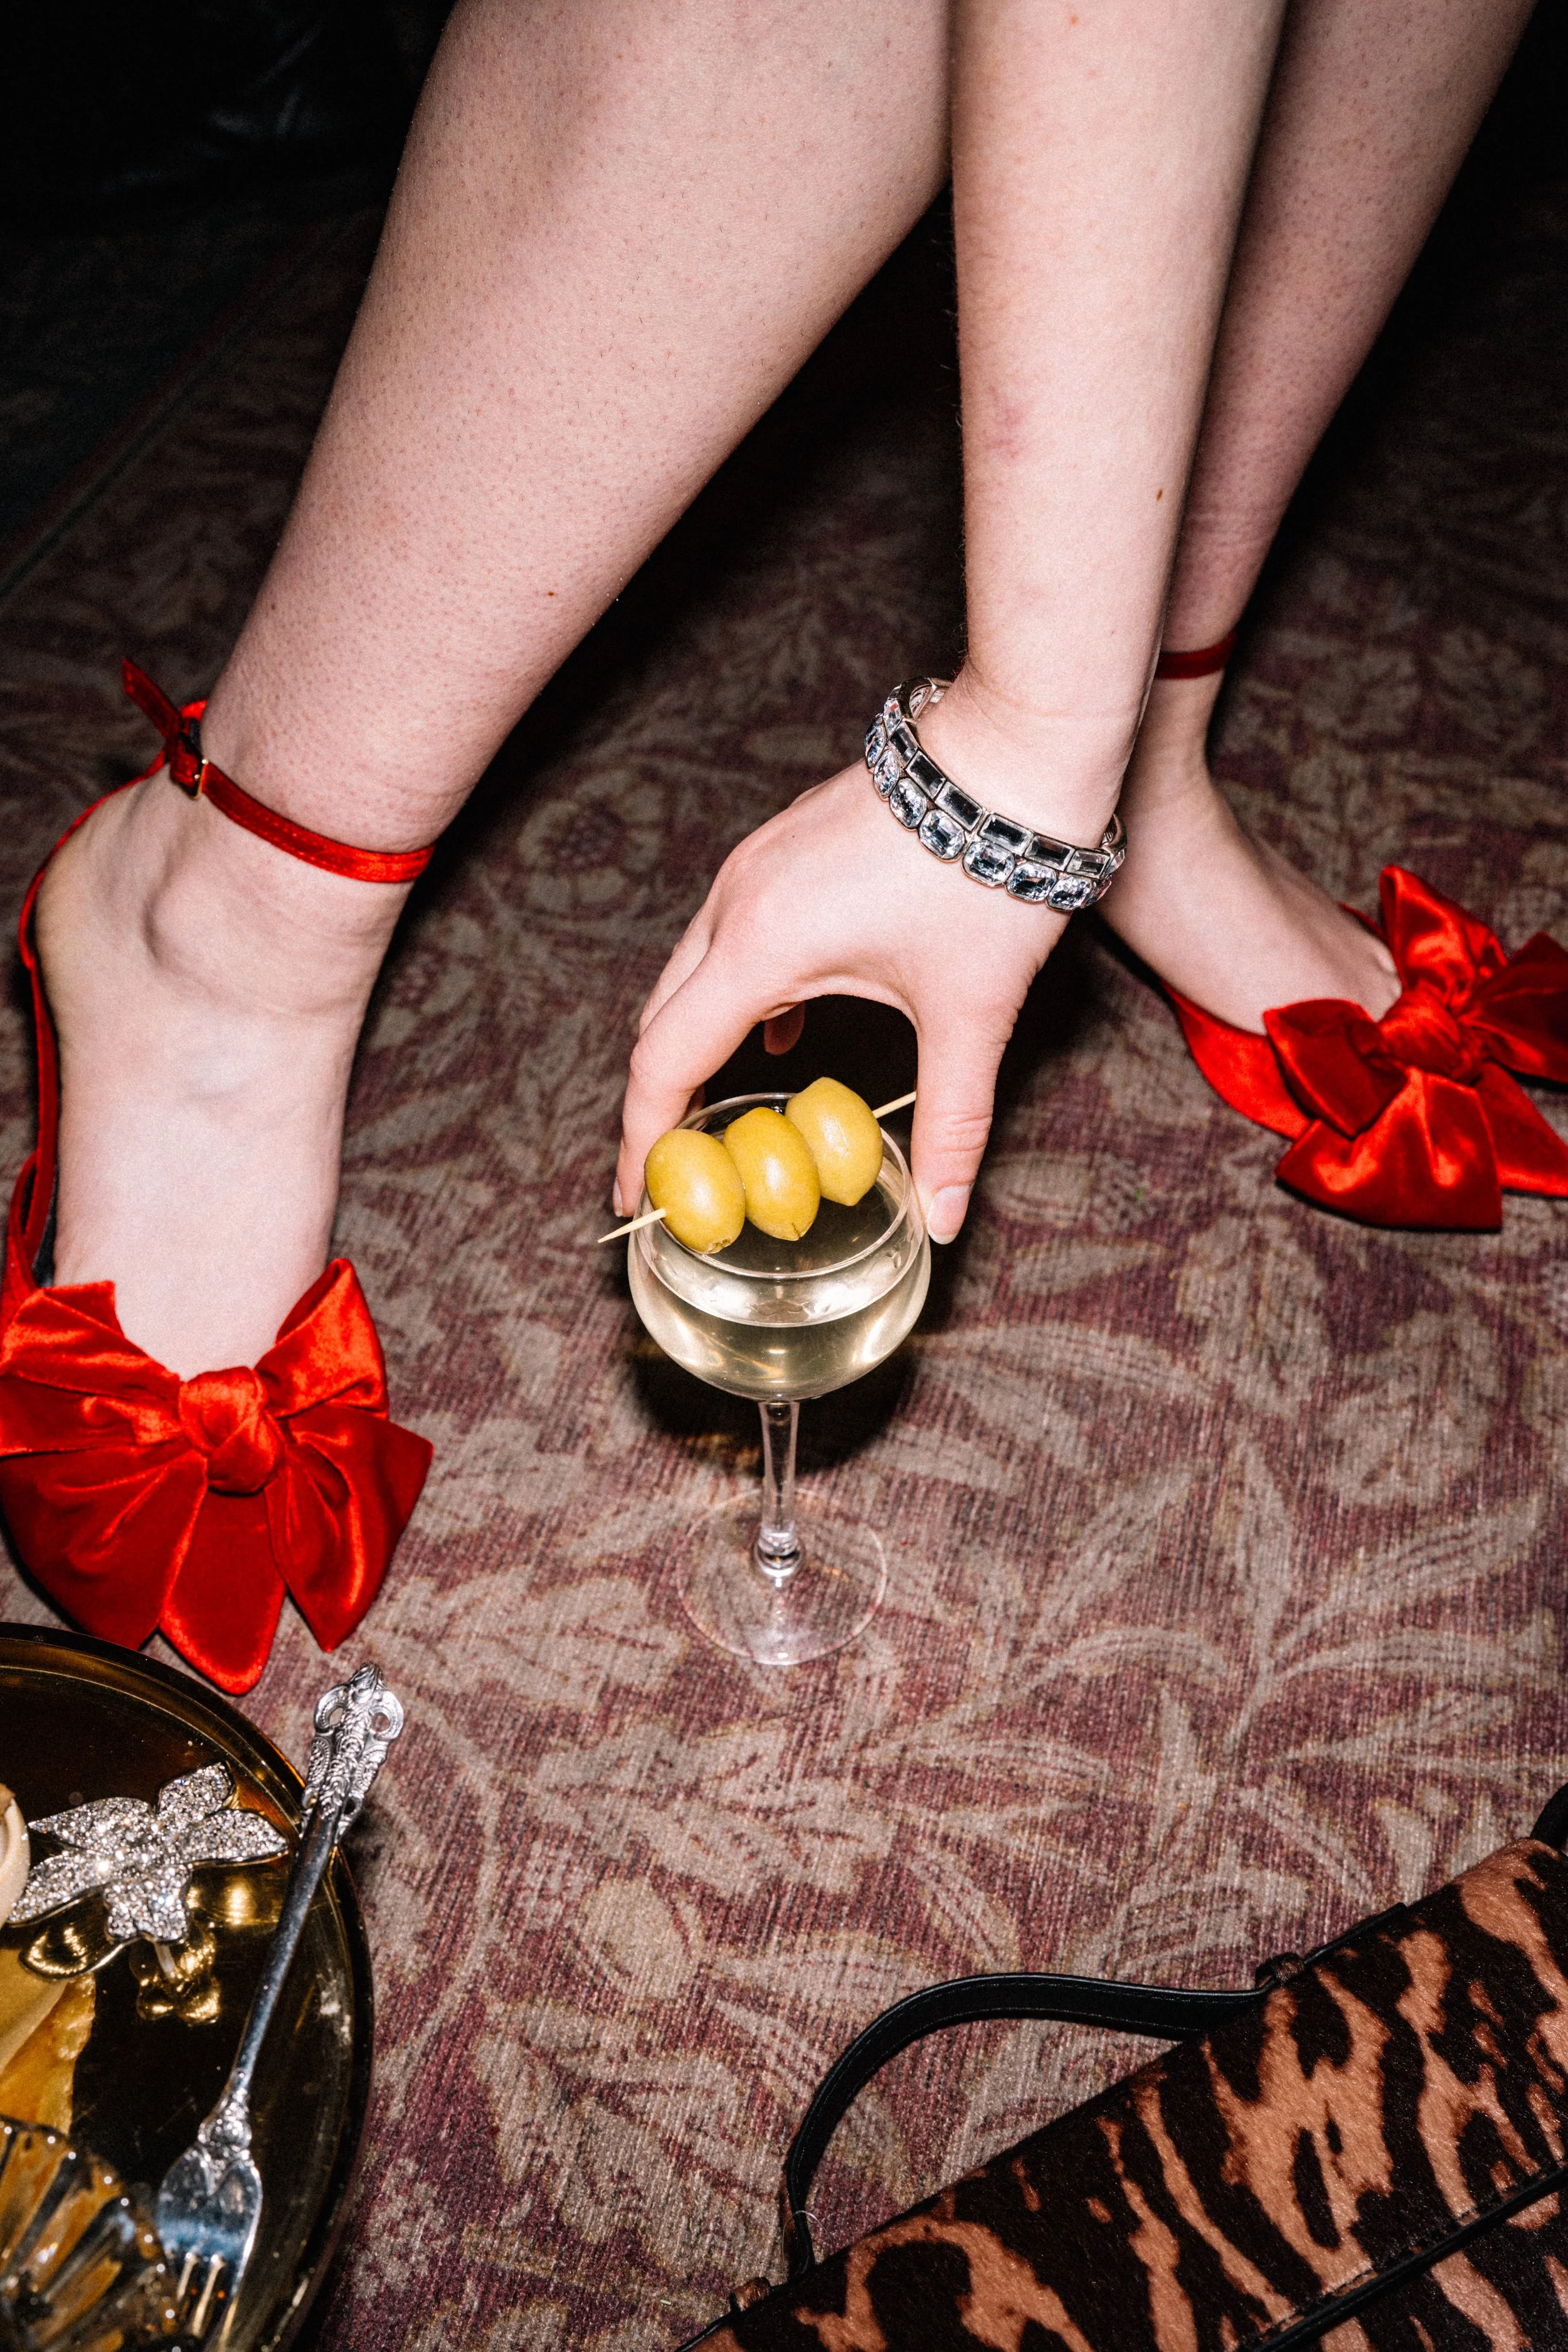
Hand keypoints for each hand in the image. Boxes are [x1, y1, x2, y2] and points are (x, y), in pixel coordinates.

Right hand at [614, 756, 1078, 1240]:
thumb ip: (951, 1123)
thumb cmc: (992, 876)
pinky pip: (730, 936)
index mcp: (762, 945)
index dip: (645, 1139)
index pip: (666, 1062)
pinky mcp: (783, 847)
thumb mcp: (971, 1015)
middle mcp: (738, 901)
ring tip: (723, 1110)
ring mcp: (756, 866)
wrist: (1016, 753)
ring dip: (698, 1043)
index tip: (638, 1197)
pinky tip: (786, 1027)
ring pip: (694, 974)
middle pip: (662, 1019)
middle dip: (661, 1100)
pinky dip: (737, 995)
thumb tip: (946, 1217)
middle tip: (679, 1168)